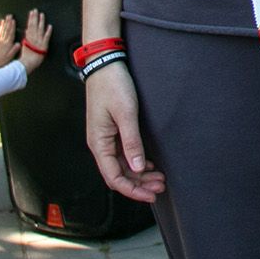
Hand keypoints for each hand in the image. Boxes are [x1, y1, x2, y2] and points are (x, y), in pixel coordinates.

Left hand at [0, 14, 18, 67]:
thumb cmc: (2, 60)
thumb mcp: (10, 57)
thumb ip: (14, 50)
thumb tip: (19, 43)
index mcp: (7, 44)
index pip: (10, 33)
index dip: (12, 27)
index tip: (14, 20)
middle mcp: (3, 40)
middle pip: (7, 30)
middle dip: (9, 22)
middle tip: (10, 15)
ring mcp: (0, 40)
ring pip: (3, 30)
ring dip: (5, 23)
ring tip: (7, 17)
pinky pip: (0, 32)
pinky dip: (1, 27)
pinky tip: (1, 23)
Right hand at [17, 9, 52, 72]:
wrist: (28, 63)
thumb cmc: (25, 57)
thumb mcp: (24, 46)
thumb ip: (26, 38)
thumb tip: (27, 31)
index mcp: (28, 38)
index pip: (29, 26)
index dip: (31, 18)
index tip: (31, 13)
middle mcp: (33, 38)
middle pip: (34, 25)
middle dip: (35, 17)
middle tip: (36, 10)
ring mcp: (39, 40)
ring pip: (40, 28)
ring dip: (41, 21)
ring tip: (42, 14)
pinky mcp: (44, 45)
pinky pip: (46, 36)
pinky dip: (48, 31)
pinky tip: (50, 26)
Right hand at [84, 62, 165, 202]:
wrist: (105, 63)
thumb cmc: (113, 85)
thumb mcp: (126, 114)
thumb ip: (132, 142)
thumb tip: (138, 168)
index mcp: (99, 143)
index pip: (114, 177)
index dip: (132, 190)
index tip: (151, 195)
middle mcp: (100, 144)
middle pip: (118, 175)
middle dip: (139, 184)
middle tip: (161, 187)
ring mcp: (105, 138)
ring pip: (122, 165)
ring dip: (139, 174)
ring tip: (159, 177)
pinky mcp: (112, 130)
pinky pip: (123, 154)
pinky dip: (136, 162)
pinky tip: (149, 163)